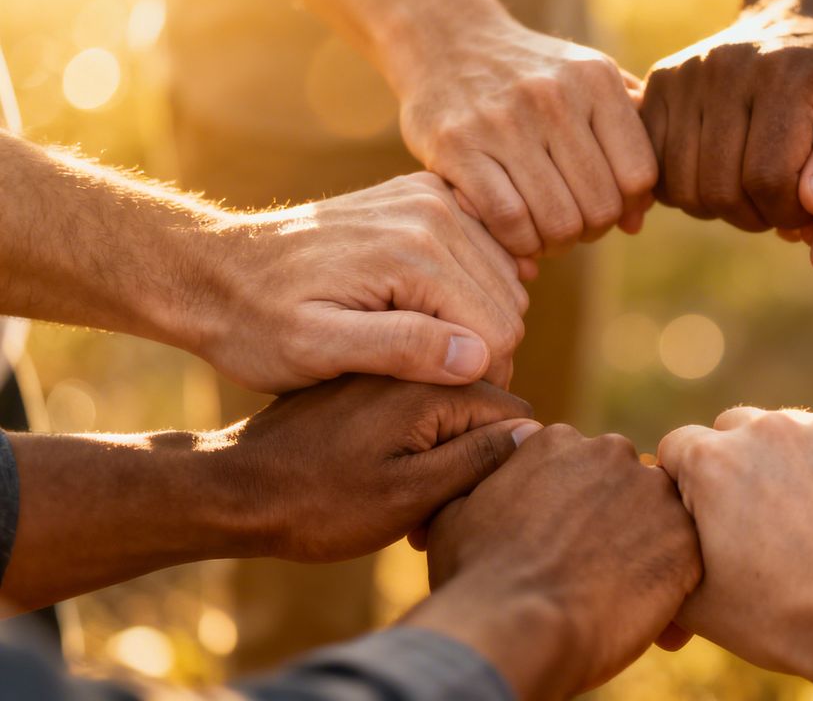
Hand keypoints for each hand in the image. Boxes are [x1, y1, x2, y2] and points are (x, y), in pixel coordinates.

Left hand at [195, 172, 525, 392]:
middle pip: (508, 304)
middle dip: (479, 348)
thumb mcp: (315, 351)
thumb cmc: (258, 325)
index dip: (477, 379)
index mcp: (415, 252)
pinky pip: (486, 250)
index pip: (498, 332)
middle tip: (423, 377)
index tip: (432, 397)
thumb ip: (398, 350)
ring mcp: (431, 197)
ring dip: (476, 317)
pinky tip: (430, 309)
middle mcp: (433, 212)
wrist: (216, 270)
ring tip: (420, 345)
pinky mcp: (426, 196)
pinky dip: (471, 284)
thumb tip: (476, 357)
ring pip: (505, 279)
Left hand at [219, 374, 536, 562]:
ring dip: (447, 446)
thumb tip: (531, 434)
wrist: (230, 488)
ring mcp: (385, 362)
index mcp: (428, 378)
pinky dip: (418, 433)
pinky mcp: (365, 376)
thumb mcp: (406, 493)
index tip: (461, 500)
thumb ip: (474, 458)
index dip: (501, 462)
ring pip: (453, 401)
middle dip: (475, 453)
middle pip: (487, 401)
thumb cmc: (316, 499)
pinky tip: (390, 469)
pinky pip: (419, 398)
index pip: (513, 410)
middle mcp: (410, 357)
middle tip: (433, 506)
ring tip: (410, 493)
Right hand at [397, 19, 657, 257]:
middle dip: (590, 230)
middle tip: (572, 225)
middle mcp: (553, 96)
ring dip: (555, 243)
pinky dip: (519, 243)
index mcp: (595, 79)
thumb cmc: (531, 77)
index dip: (627, 205)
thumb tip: (636, 222)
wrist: (447, 40)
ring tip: (545, 233)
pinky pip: (509, 220)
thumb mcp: (588, 86)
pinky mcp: (458, 146)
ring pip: (558, 221)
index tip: (605, 205)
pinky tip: (516, 234)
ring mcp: (504, 121)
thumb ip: (627, 143)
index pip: (639, 176)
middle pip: (600, 206)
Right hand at [408, 424, 699, 699]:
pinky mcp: (685, 541)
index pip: (583, 465)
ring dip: (647, 546)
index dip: (578, 506)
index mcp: (558, 441)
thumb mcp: (458, 509)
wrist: (515, 627)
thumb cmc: (476, 576)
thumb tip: (505, 453)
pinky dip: (672, 580)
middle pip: (627, 483)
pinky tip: (641, 608)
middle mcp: (612, 453)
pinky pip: (688, 555)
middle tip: (596, 566)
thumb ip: (491, 472)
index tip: (567, 539)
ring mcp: (653, 494)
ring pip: (661, 516)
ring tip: (618, 592)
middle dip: (618, 519)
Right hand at [642, 7, 812, 230]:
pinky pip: (655, 171)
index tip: (811, 205)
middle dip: (755, 215)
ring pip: (683, 188)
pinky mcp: (656, 85)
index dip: (791, 212)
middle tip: (780, 201)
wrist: (795, 24)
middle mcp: (725, 66)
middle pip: (721, 189)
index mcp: (785, 73)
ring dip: (719, 207)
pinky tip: (718, 174)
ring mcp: (683, 74)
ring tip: (751, 187)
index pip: (770, 179)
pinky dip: (684, 190)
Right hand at [656, 408, 812, 684]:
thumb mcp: (693, 599)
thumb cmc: (776, 616)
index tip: (703, 514)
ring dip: (785, 461)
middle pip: (732, 428)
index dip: (684, 482)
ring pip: (788, 431)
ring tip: (802, 516)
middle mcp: (761, 428)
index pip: (677, 447)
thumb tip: (654, 539)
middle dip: (734, 462)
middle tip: (752, 516)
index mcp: (708, 459)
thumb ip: (662, 551)